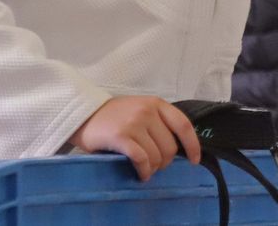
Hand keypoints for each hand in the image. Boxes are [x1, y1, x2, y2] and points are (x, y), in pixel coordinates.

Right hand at [70, 96, 201, 181]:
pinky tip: (141, 174)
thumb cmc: (114, 116)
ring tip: (146, 169)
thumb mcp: (140, 109)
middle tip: (155, 165)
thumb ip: (158, 121)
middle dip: (165, 161)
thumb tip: (177, 148)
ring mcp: (133, 123)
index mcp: (155, 103)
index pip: (183, 125)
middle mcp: (146, 111)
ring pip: (156, 155)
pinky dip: (144, 171)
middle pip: (170, 146)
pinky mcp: (120, 136)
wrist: (83, 115)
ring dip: (153, 168)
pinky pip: (141, 159)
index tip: (194, 160)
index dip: (193, 145)